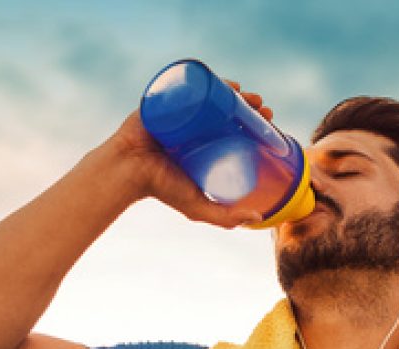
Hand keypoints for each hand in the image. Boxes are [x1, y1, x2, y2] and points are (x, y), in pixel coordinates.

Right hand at [102, 80, 270, 229]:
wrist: (128, 169)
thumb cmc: (160, 188)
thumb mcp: (197, 207)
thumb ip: (226, 217)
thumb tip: (258, 217)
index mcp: (204, 147)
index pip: (235, 132)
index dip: (255, 126)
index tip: (270, 125)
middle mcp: (195, 127)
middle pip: (228, 111)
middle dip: (249, 106)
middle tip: (262, 108)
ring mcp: (182, 111)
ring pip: (213, 96)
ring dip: (235, 91)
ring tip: (249, 95)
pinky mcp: (169, 98)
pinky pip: (192, 84)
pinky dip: (211, 79)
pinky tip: (227, 83)